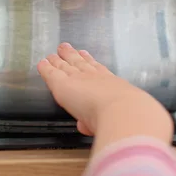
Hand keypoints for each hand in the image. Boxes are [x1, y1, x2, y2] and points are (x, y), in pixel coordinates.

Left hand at [37, 43, 172, 151]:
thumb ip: (105, 123)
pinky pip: (51, 73)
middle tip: (67, 48)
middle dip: (74, 56)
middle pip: (82, 64)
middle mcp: (96, 79)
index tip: (87, 56)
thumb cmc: (133, 119)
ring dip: (61, 58)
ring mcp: (80, 80)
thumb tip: (86, 127)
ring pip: (67, 66)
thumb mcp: (123, 120)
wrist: (127, 113)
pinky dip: (46, 68)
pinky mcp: (63, 85)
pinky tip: (42, 63)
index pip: (100, 72)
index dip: (92, 64)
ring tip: (56, 51)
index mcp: (114, 86)